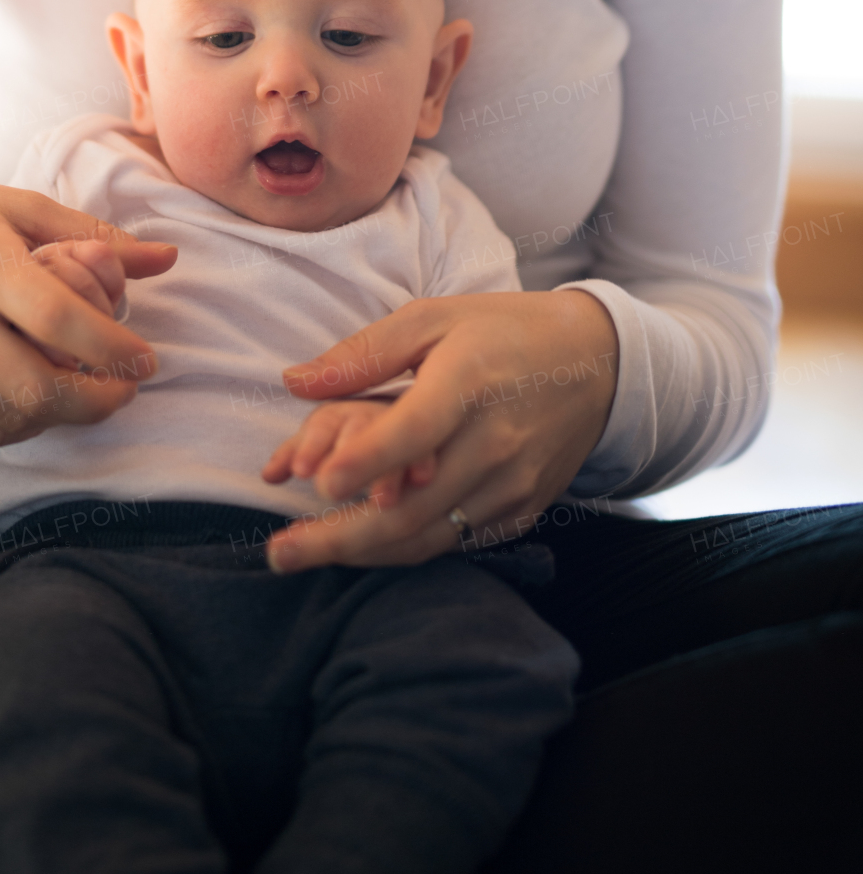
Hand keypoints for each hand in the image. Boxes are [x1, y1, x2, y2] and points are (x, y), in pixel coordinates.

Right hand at [0, 173, 176, 447]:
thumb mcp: (18, 207)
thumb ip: (94, 237)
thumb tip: (168, 258)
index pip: (59, 320)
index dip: (113, 348)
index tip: (147, 359)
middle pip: (36, 386)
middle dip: (97, 400)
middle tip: (126, 388)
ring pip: (11, 417)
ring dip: (62, 415)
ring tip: (87, 389)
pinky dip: (22, 422)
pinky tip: (44, 398)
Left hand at [265, 290, 618, 572]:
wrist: (598, 365)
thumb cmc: (502, 332)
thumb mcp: (433, 318)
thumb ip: (364, 353)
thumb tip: (294, 383)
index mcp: (469, 383)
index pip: (417, 430)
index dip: (368, 460)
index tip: (318, 483)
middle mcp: (494, 443)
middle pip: (414, 507)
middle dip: (340, 537)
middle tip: (278, 553)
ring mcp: (511, 485)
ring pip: (429, 537)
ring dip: (362, 555)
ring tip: (301, 557)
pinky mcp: (521, 510)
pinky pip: (455, 541)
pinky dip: (404, 549)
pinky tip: (360, 549)